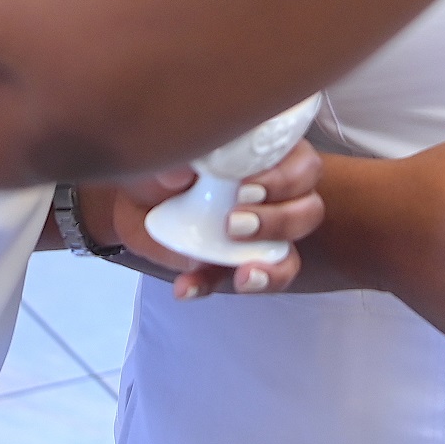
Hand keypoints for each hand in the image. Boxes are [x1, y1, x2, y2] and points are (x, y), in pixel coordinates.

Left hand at [83, 139, 323, 299]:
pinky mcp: (238, 267)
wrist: (135, 200)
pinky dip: (214, 286)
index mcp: (269, 155)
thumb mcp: (163, 156)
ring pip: (290, 256)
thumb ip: (173, 161)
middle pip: (309, 210)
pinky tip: (187, 287)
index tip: (244, 189)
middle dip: (280, 221)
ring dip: (271, 267)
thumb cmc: (161, 165)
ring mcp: (261, 237)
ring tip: (239, 272)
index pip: (303, 165)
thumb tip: (180, 175)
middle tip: (235, 225)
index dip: (285, 179)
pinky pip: (243, 285)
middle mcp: (276, 196)